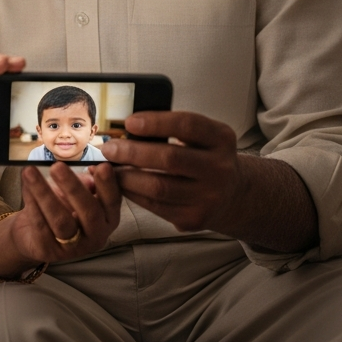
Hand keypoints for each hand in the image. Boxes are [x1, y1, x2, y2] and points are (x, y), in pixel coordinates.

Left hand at [0, 161, 121, 273]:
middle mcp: (96, 236)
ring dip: (44, 193)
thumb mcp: (75, 192)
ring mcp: (73, 247)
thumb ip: (85, 183)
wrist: (33, 234)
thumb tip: (92, 173)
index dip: (108, 184)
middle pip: (88, 212)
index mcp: (108, 218)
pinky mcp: (49, 251)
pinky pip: (40, 225)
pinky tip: (26, 187)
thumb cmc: (61, 206)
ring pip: (61, 220)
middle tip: (57, 166)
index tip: (102, 166)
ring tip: (30, 171)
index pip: (112, 201)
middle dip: (73, 187)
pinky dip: (32, 204)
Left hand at [102, 111, 243, 233]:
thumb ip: (174, 130)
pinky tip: (122, 184)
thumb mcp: (203, 137)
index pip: (187, 125)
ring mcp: (209, 197)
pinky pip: (156, 206)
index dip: (156, 122)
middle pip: (170, 159)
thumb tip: (127, 128)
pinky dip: (134, 194)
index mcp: (221, 139)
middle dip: (133, 152)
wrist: (232, 195)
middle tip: (110, 148)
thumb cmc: (206, 158)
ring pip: (158, 187)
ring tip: (110, 168)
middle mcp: (220, 168)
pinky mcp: (195, 218)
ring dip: (127, 177)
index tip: (129, 122)